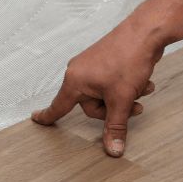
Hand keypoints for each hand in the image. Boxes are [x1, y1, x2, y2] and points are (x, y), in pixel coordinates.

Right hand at [31, 23, 162, 156]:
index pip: (58, 106)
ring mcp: (92, 65)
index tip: (36, 119)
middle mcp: (79, 71)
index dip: (47, 116)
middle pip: (91, 105)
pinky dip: (127, 86)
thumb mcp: (122, 99)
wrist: (146, 31)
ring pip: (105, 95)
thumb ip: (116, 126)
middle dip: (114, 108)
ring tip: (142, 90)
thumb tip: (113, 150)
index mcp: (75, 80)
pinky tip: (144, 82)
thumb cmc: (128, 58)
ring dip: (125, 97)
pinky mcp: (105, 61)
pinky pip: (112, 83)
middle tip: (134, 106)